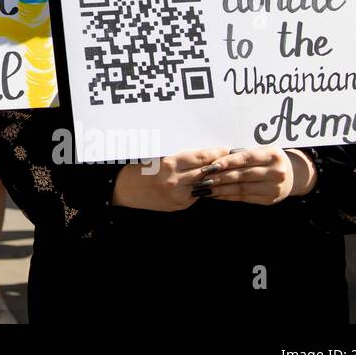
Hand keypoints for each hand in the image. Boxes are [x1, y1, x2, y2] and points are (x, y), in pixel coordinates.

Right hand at [112, 146, 230, 211]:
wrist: (125, 191)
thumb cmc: (139, 170)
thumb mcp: (158, 159)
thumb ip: (180, 159)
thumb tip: (203, 155)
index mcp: (169, 164)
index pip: (199, 158)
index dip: (214, 153)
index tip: (224, 149)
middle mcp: (175, 181)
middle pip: (205, 171)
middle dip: (219, 165)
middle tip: (230, 158)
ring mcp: (178, 195)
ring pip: (204, 185)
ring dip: (214, 178)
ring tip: (225, 170)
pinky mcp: (180, 205)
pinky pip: (196, 194)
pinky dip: (202, 188)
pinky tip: (209, 183)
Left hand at [194, 147, 298, 204]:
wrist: (292, 174)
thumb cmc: (268, 159)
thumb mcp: (261, 151)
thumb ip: (242, 155)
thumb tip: (214, 161)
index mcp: (273, 155)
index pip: (245, 158)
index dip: (227, 162)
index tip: (211, 165)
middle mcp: (276, 172)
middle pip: (242, 175)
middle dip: (220, 177)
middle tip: (203, 179)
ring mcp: (274, 188)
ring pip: (242, 188)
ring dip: (221, 189)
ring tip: (206, 188)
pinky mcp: (269, 200)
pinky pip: (244, 197)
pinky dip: (229, 196)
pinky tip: (217, 194)